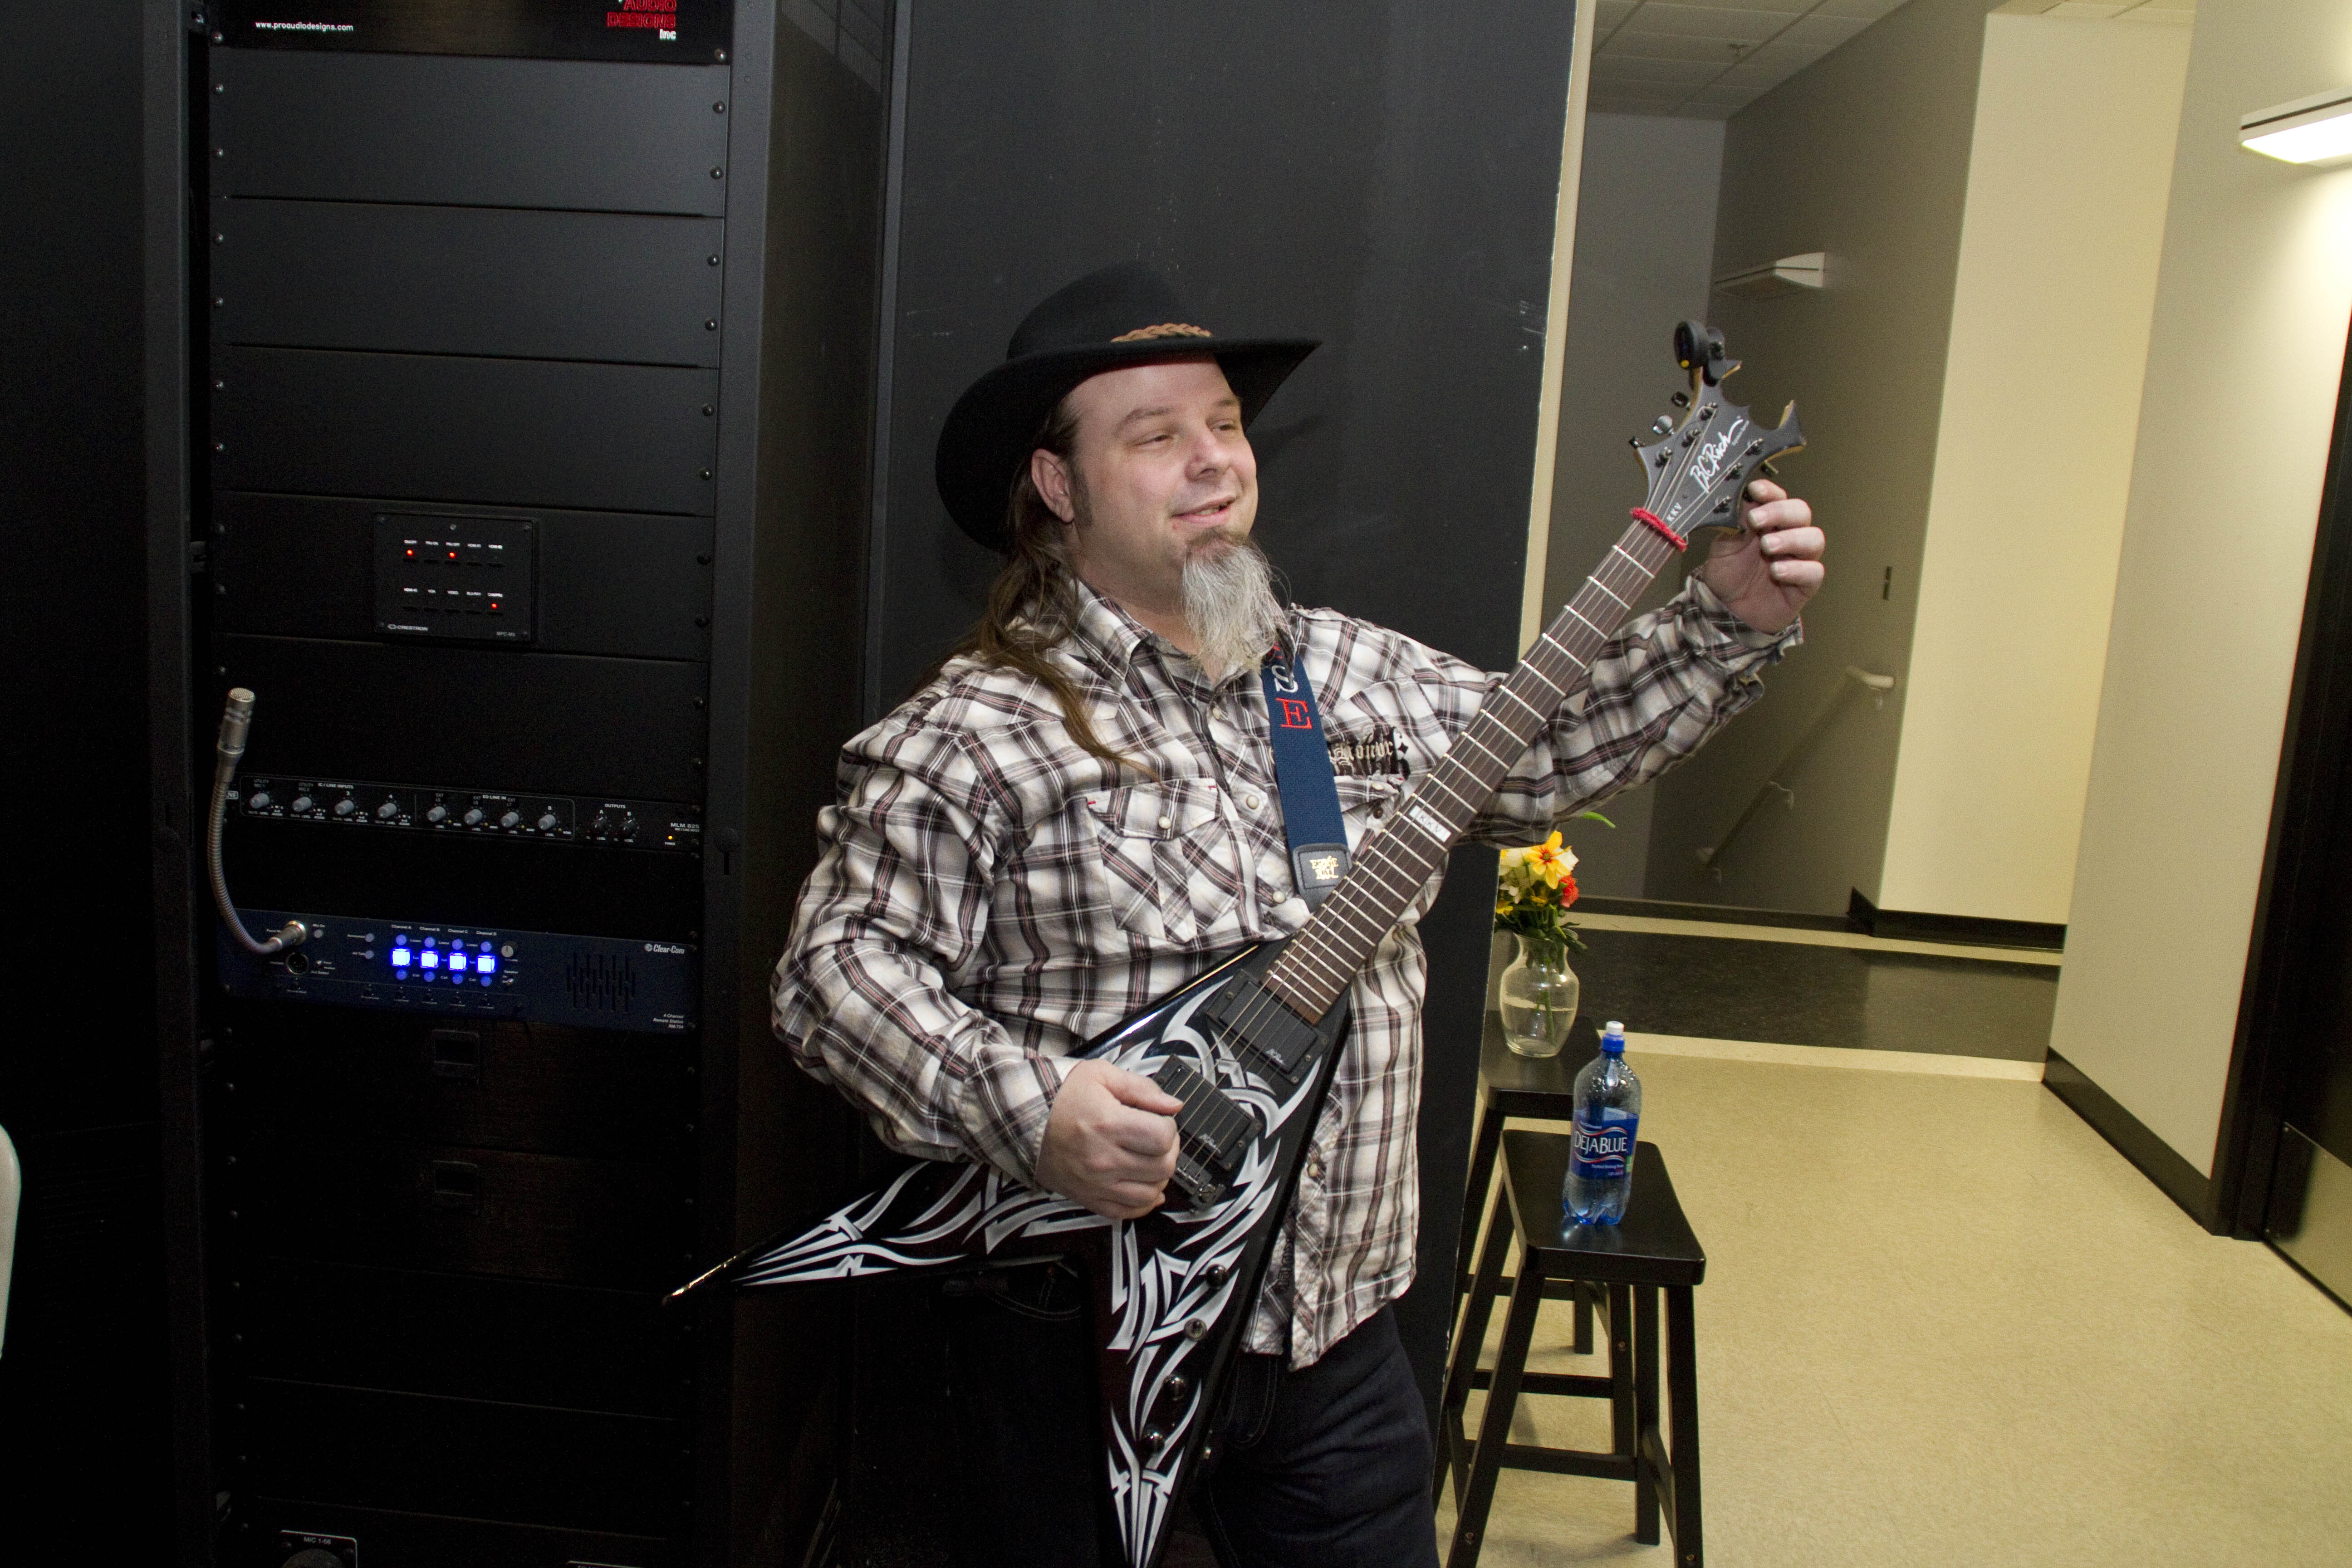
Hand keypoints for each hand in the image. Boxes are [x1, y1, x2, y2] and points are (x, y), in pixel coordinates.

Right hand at [1034, 1060, 1182, 1219]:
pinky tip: (1145, 1186)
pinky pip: (1127, 1212)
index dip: (1168, 1126)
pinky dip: (1143, 1203)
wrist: (1020, 1120)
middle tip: (1157, 1138)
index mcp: (1108, 1124)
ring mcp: (1095, 1183)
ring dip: (1159, 1177)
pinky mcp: (1087, 1198)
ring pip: (1150, 1193)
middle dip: (1168, 1151)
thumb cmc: (1061, 1095)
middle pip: (1161, 1167)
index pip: (1163, 1137)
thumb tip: (1174, 1105)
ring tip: (1150, 1159)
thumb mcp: (1101, 1075)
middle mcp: (1103, 1159)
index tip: (1159, 1120)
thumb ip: (1141, 1088)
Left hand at [1696, 478, 1822, 634]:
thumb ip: (1734, 525)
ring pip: (1814, 539)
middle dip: (1780, 512)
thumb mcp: (1723, 547)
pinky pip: (1814, 572)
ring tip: (1767, 546)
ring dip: (1792, 539)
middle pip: (1801, 512)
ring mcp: (1799, 559)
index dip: (1770, 491)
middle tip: (1757, 520)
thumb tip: (1743, 501)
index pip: (1778, 498)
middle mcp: (1788, 535)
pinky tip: (1777, 571)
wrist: (1727, 610)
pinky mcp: (1805, 584)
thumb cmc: (1728, 575)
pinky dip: (1797, 569)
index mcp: (1768, 521)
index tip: (1755, 490)